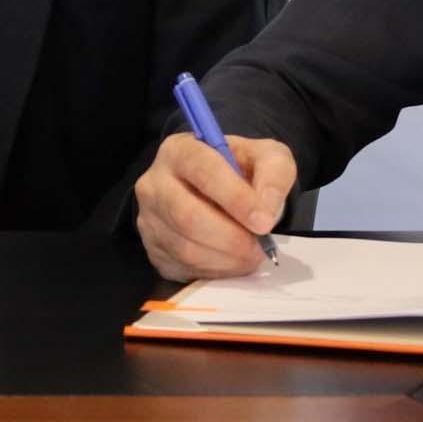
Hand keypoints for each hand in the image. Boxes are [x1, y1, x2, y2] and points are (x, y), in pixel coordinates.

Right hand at [134, 132, 296, 279]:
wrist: (222, 193)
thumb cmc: (241, 171)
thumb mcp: (267, 158)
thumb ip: (273, 175)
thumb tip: (265, 211)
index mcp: (180, 150)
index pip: (203, 170)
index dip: (235, 198)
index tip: (264, 222)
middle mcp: (155, 182)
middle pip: (186, 216)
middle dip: (231, 238)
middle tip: (260, 247)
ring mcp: (149, 218)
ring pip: (185, 248)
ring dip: (226, 259)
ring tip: (250, 255)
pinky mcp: (153, 249)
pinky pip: (183, 267)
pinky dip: (214, 271)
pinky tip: (231, 261)